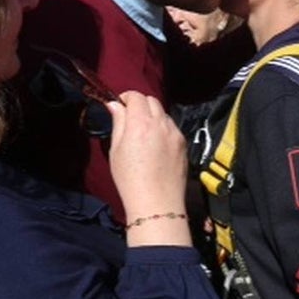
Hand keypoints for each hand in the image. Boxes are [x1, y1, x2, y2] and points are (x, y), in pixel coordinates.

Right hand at [107, 91, 190, 246]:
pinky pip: (172, 127)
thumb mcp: (116, 150)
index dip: (126, 97)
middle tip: (130, 118)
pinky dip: (163, 129)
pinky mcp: (184, 144)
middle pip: (151, 100)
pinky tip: (156, 145)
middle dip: (140, 104)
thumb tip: (115, 105)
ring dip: (153, 116)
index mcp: (140, 123)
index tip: (120, 105)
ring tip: (143, 134)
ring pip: (163, 114)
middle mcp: (161, 123)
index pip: (136, 96)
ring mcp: (175, 133)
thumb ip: (118, 123)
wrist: (157, 203)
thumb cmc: (130, 179)